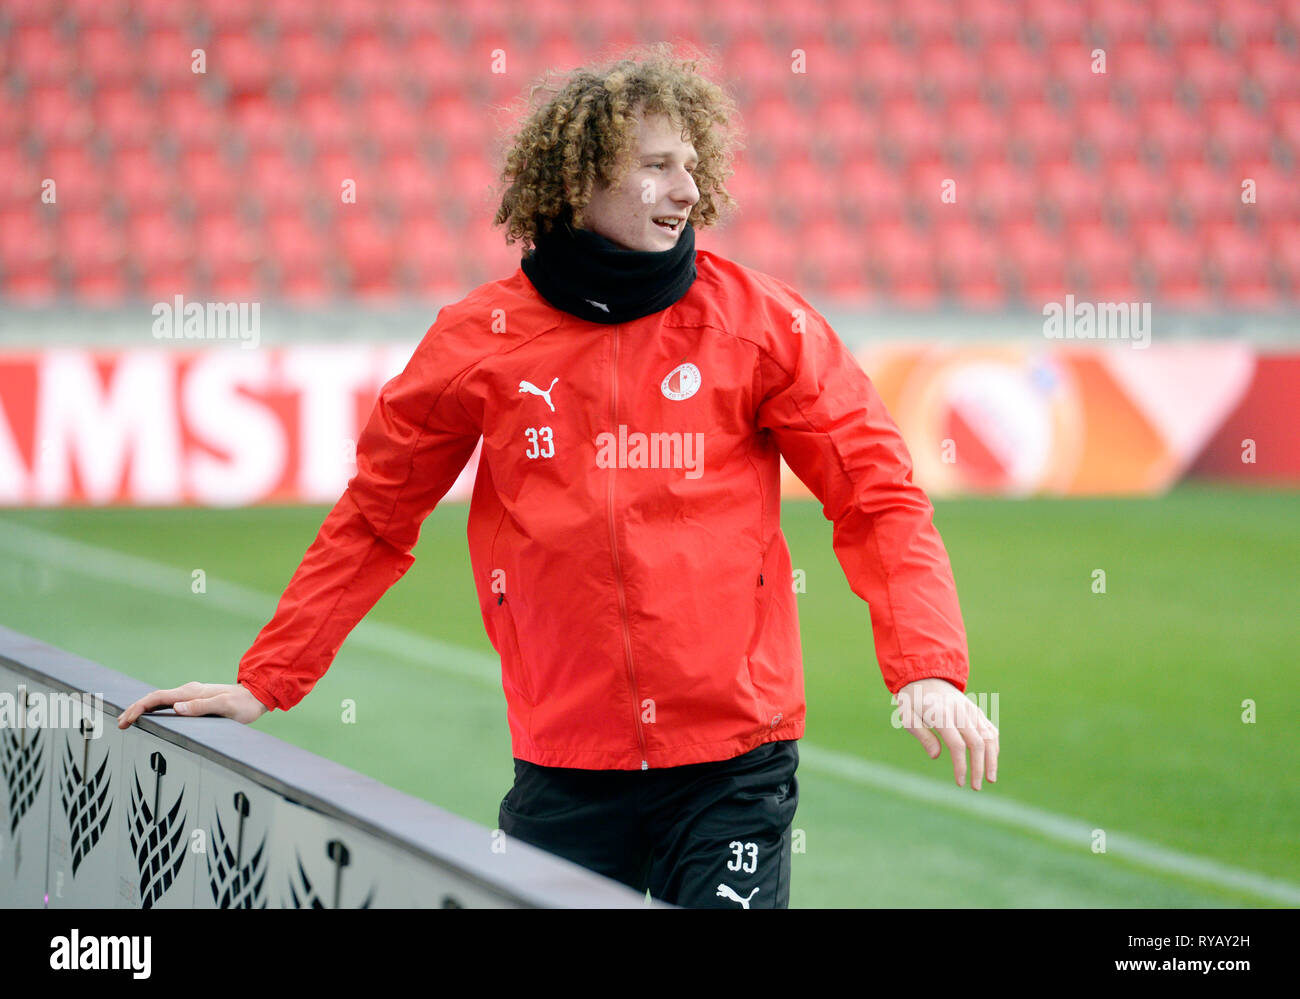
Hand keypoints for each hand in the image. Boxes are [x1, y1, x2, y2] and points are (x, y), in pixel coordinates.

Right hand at [116, 681, 268, 728]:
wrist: (256, 696)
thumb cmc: (243, 705)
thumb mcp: (224, 707)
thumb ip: (201, 707)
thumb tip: (176, 708)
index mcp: (191, 692)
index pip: (158, 698)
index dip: (139, 708)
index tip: (126, 720)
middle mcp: (188, 691)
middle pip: (154, 698)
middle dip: (135, 709)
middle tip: (120, 724)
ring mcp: (191, 694)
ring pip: (160, 700)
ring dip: (143, 709)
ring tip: (128, 721)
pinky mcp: (194, 700)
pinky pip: (169, 703)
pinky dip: (154, 709)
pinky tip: (151, 717)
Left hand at [894, 677, 997, 789]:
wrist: (925, 675)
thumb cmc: (913, 700)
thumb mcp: (907, 716)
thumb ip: (922, 735)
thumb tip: (936, 756)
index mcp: (941, 714)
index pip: (957, 744)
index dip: (961, 765)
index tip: (960, 782)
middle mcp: (960, 712)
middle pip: (977, 743)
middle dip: (979, 767)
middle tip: (976, 787)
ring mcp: (970, 710)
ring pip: (988, 736)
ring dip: (992, 759)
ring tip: (991, 779)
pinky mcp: (976, 711)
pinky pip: (990, 729)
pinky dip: (994, 746)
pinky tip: (992, 761)